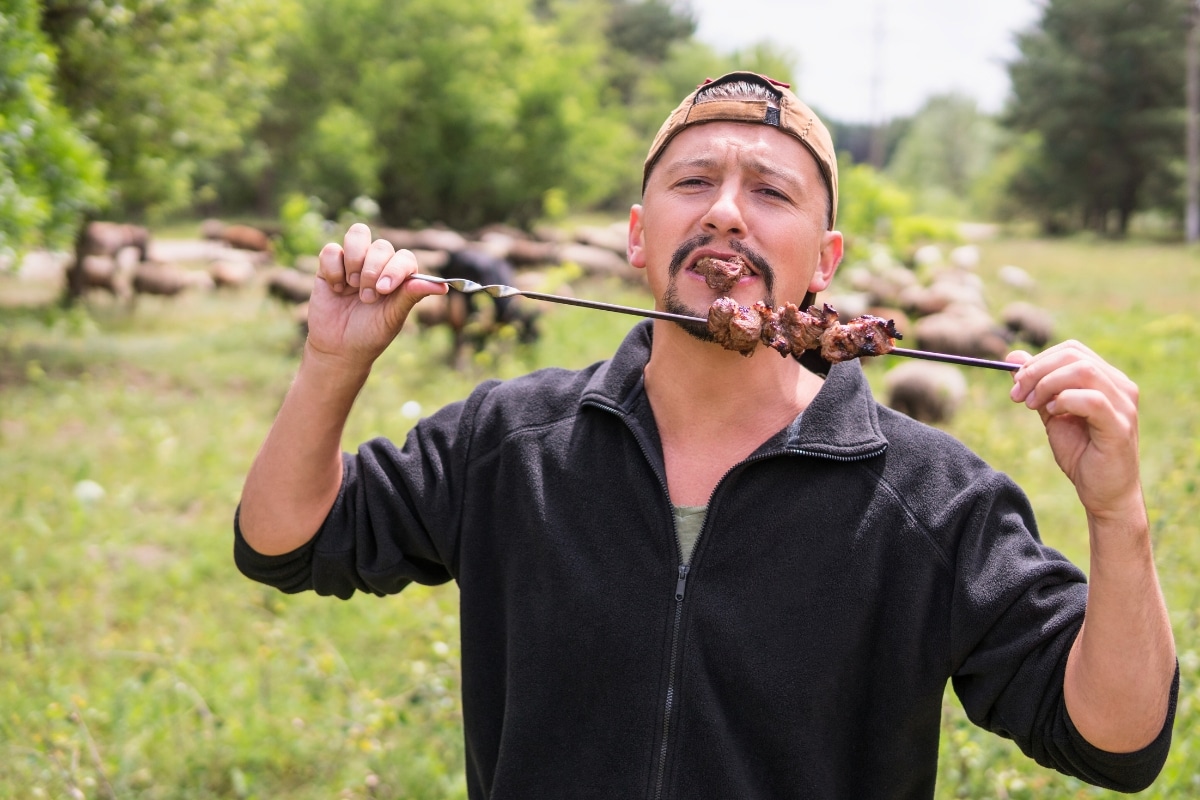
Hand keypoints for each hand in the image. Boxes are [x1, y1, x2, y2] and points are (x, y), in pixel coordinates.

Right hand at [309, 223, 446, 368]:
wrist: (339, 348)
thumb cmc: (371, 334)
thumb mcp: (393, 317)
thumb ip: (411, 295)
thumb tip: (443, 287)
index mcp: (398, 276)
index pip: (404, 257)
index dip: (395, 269)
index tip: (385, 289)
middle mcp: (378, 265)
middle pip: (381, 246)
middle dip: (372, 271)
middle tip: (367, 298)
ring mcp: (354, 263)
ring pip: (357, 234)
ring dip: (354, 260)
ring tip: (350, 286)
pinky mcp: (330, 266)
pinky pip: (331, 250)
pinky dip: (333, 269)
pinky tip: (336, 289)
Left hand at [1007, 341, 1142, 522]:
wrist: (1104, 493)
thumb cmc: (1082, 454)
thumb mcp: (1052, 414)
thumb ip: (1037, 386)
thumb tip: (1013, 356)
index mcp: (1107, 380)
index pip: (1071, 350)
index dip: (1038, 360)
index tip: (1015, 382)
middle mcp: (1121, 387)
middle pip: (1074, 356)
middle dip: (1036, 371)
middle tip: (1016, 394)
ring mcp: (1124, 405)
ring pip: (1083, 370)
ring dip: (1047, 384)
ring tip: (1031, 405)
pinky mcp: (1120, 426)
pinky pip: (1093, 399)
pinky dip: (1065, 400)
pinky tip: (1052, 413)